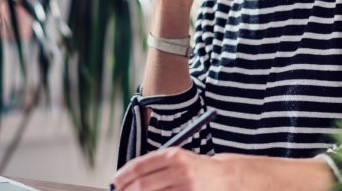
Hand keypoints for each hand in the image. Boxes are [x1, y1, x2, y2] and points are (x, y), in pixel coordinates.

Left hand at [111, 148, 229, 190]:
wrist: (227, 178)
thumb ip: (154, 166)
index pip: (139, 166)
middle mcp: (180, 170)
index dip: (122, 176)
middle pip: (142, 185)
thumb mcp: (177, 160)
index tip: (113, 183)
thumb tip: (124, 180)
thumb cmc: (196, 170)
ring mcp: (187, 187)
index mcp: (173, 155)